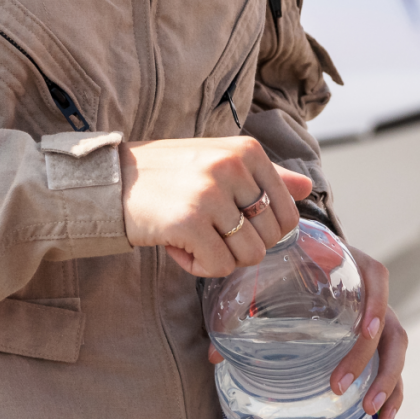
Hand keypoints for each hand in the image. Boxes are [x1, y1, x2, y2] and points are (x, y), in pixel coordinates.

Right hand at [120, 138, 312, 277]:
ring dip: (219, 258)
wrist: (111, 179)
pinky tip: (176, 245)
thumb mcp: (218, 160)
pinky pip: (219, 267)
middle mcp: (232, 167)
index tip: (232, 222)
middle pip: (270, 239)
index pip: (288, 213)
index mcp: (246, 150)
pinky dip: (198, 267)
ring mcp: (211, 194)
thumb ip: (265, 175)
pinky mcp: (189, 222)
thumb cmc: (168, 173)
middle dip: (240, 245)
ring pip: (248, 256)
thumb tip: (308, 188)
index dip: (263, 231)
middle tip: (208, 229)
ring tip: (191, 236)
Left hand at [205, 241, 408, 418]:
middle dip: (370, 360)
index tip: (364, 330)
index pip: (378, 279)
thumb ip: (244, 304)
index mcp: (354, 266)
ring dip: (388, 382)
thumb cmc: (290, 265)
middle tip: (338, 387)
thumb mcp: (271, 275)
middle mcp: (374, 294)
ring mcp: (381, 318)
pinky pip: (394, 368)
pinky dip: (392, 393)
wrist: (309, 255)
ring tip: (371, 412)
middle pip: (389, 325)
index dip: (376, 303)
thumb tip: (213, 356)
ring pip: (397, 350)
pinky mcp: (380, 342)